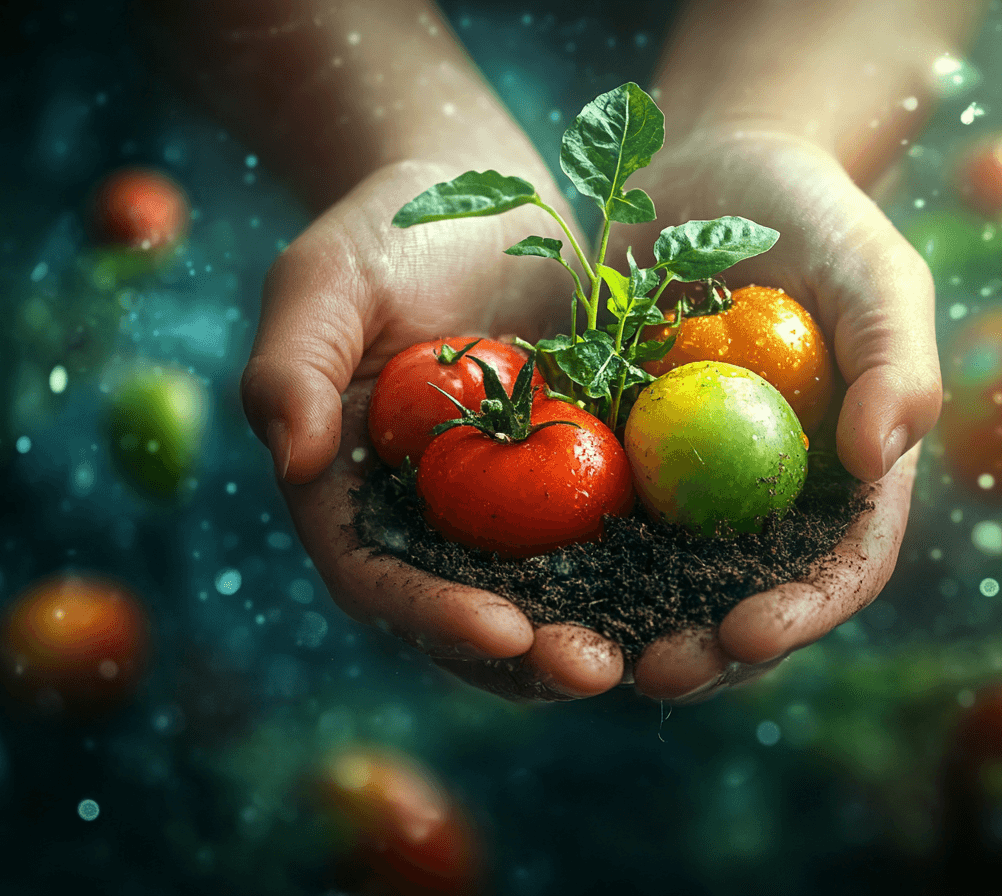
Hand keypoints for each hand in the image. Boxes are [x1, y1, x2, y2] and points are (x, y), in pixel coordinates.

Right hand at [242, 159, 633, 700]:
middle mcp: (433, 529)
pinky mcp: (580, 488)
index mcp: (355, 502)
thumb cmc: (387, 235)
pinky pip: (618, 545)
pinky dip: (656, 577)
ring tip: (664, 655)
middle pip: (473, 621)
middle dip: (532, 658)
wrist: (482, 201)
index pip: (381, 582)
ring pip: (552, 605)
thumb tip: (293, 460)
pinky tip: (710, 591)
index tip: (502, 632)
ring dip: (603, 637)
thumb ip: (292, 366)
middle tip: (595, 668)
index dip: (436, 617)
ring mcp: (510, 517)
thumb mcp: (327, 281)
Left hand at [606, 126, 941, 701]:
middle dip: (706, 653)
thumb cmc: (814, 215)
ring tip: (577, 655)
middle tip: (653, 671)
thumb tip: (880, 457)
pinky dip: (557, 559)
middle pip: (745, 602)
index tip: (749, 632)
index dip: (800, 614)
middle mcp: (767, 502)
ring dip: (621, 631)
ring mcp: (687, 488)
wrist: (713, 172)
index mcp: (846, 482)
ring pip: (658, 585)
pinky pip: (584, 519)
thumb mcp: (873, 269)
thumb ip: (895, 357)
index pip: (838, 570)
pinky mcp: (614, 459)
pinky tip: (515, 582)